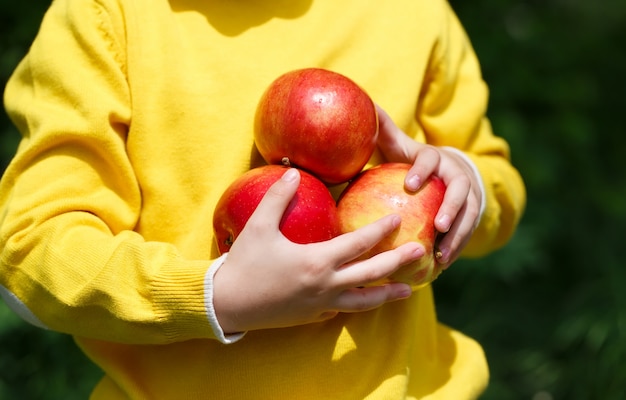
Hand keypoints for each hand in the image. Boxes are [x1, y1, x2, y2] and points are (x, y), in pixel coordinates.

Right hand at [213, 168, 423, 332]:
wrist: (227, 304)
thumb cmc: (243, 263)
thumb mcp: (258, 226)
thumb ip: (278, 197)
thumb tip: (295, 171)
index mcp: (318, 261)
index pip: (359, 243)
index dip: (380, 230)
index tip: (398, 219)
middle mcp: (326, 285)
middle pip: (372, 274)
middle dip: (398, 261)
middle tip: (420, 251)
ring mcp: (322, 305)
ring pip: (364, 301)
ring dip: (388, 294)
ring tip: (409, 290)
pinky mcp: (313, 317)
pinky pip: (343, 310)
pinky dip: (360, 304)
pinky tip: (368, 300)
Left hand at [375, 105, 482, 266]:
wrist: (450, 168)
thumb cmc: (414, 160)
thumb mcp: (399, 145)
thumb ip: (383, 131)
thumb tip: (365, 107)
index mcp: (434, 156)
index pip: (430, 158)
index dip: (422, 169)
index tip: (409, 184)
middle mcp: (456, 173)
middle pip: (460, 189)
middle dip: (452, 207)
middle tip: (439, 226)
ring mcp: (469, 194)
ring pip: (470, 214)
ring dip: (458, 235)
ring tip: (442, 256)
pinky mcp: (473, 212)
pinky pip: (469, 231)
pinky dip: (457, 247)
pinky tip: (442, 265)